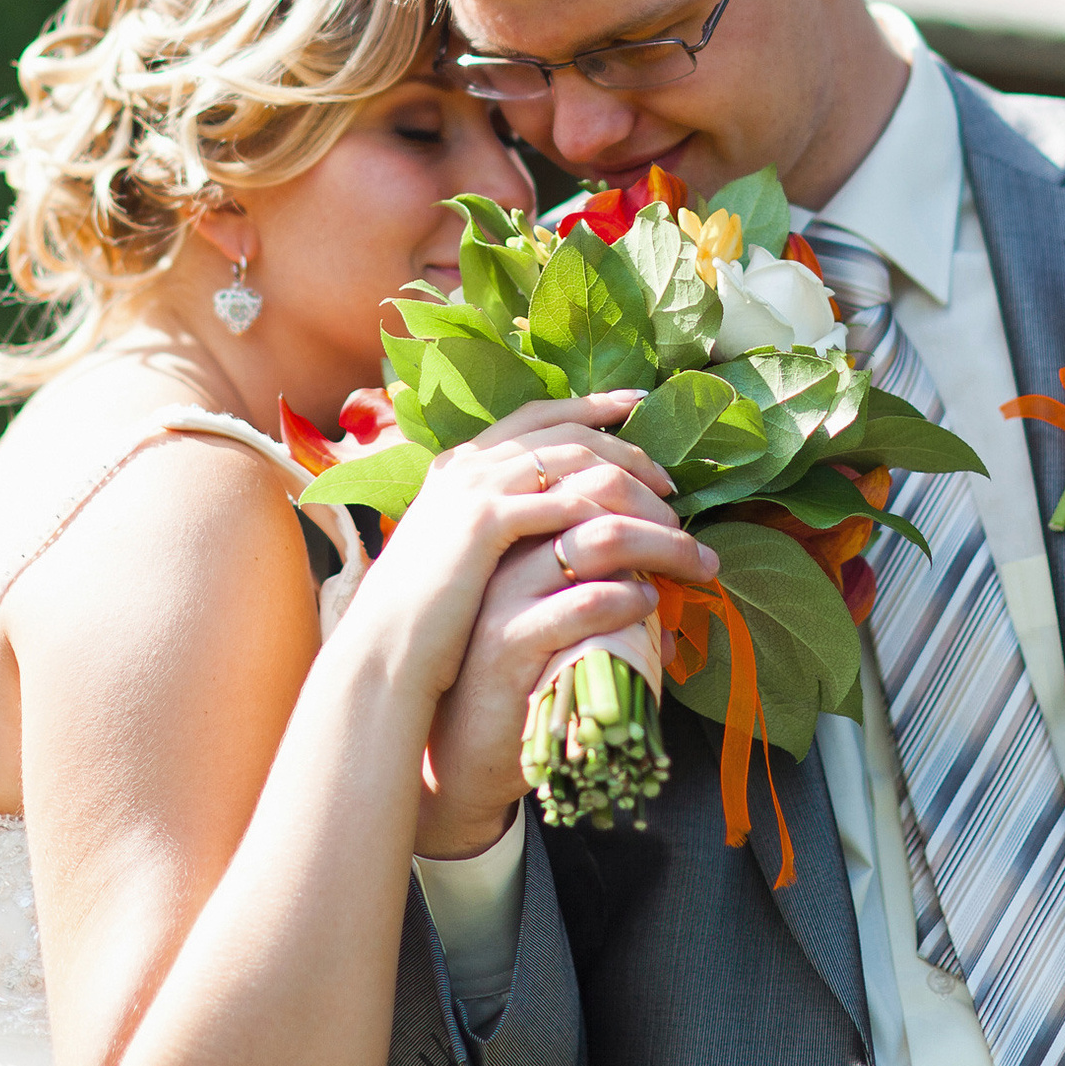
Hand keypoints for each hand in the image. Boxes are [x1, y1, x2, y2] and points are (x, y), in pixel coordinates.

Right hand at [398, 398, 718, 858]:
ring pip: (597, 500)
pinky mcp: (499, 575)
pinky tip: (649, 599)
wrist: (379, 663)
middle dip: (640, 468)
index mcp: (466, 465)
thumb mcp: (466, 560)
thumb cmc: (428, 619)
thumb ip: (513, 535)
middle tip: (676, 495)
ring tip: (685, 551)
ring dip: (652, 527)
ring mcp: (482, 509)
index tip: (640, 403)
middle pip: (581, 449)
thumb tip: (577, 532)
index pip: (541, 415)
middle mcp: (473, 473)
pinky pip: (581, 563)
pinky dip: (623, 584)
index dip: (594, 405)